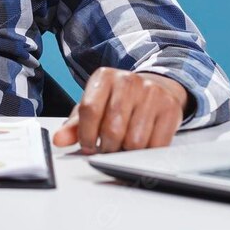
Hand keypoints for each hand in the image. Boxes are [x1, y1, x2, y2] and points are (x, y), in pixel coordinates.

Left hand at [52, 69, 190, 153]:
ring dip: (126, 152)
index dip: (86, 135)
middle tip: (106, 149)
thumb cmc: (117, 101)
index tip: (87, 146)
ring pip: (134, 141)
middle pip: (112, 129)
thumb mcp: (93, 107)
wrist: (155, 88)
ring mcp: (152, 94)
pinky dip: (145, 153)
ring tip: (122, 146)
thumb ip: (74, 125)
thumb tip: (59, 140)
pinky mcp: (170, 109)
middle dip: (106, 147)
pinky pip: (156, 145)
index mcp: (104, 77)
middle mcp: (128, 81)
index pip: (90, 110)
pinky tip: (140, 145)